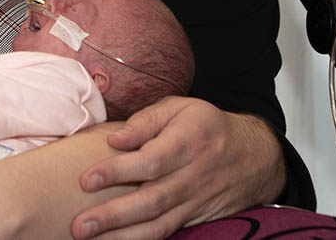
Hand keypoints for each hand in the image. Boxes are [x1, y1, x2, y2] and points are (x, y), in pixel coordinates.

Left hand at [72, 96, 284, 239]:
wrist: (256, 156)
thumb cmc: (208, 126)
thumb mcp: (181, 108)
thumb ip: (146, 120)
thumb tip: (115, 139)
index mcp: (188, 142)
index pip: (150, 162)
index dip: (118, 172)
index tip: (85, 179)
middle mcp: (193, 176)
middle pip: (151, 200)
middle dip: (112, 215)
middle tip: (79, 225)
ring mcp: (195, 202)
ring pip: (158, 223)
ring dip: (121, 235)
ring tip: (88, 238)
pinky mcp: (196, 218)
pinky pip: (167, 233)